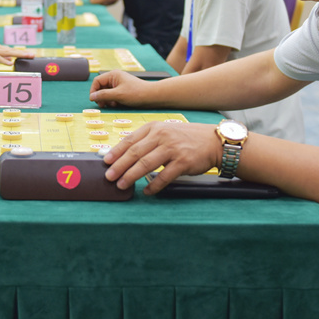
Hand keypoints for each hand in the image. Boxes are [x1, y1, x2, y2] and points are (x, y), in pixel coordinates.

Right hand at [89, 70, 151, 108]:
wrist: (151, 96)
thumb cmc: (136, 93)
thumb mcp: (118, 95)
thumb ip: (103, 95)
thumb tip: (91, 97)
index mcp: (113, 75)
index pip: (97, 81)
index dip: (94, 91)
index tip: (94, 101)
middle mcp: (115, 78)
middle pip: (101, 87)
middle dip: (101, 97)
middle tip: (103, 105)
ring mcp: (119, 84)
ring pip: (106, 92)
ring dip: (107, 100)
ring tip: (113, 104)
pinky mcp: (122, 90)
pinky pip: (113, 95)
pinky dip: (113, 101)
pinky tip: (117, 104)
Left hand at [103, 121, 220, 193]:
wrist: (213, 141)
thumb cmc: (186, 138)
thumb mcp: (165, 131)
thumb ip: (148, 140)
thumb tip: (126, 154)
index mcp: (155, 128)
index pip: (130, 140)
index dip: (116, 151)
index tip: (106, 161)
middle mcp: (162, 136)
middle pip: (135, 153)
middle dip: (119, 166)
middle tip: (109, 176)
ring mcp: (172, 148)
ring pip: (146, 164)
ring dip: (131, 176)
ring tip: (122, 184)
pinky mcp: (183, 162)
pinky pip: (164, 176)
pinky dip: (153, 185)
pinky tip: (147, 191)